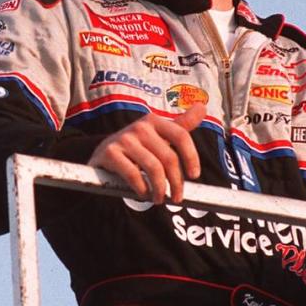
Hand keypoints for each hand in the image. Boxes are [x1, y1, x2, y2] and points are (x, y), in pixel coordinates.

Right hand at [88, 103, 205, 203]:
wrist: (103, 153)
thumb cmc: (138, 147)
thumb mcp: (159, 135)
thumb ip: (181, 125)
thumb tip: (202, 106)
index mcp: (154, 121)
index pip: (181, 136)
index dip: (191, 157)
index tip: (194, 176)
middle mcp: (140, 127)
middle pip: (169, 157)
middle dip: (176, 182)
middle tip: (176, 198)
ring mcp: (124, 139)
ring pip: (153, 168)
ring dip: (159, 189)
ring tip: (159, 199)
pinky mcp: (110, 153)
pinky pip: (133, 174)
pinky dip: (142, 189)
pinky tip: (143, 194)